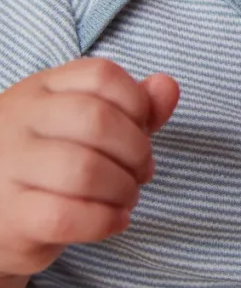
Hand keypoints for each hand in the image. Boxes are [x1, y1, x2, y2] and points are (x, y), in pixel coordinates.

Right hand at [0, 58, 178, 277]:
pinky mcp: (9, 217)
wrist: (0, 214)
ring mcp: (7, 167)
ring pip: (83, 170)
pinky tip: (115, 219)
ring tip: (128, 195)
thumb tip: (169, 87)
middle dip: (136, 149)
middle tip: (143, 170)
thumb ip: (135, 104)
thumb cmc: (54, 160)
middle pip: (96, 121)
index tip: (144, 128)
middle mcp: (19, 119)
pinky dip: (105, 220)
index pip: (102, 75)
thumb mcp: (90, 121)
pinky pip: (66, 216)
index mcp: (42, 87)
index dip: (138, 103)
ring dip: (123, 187)